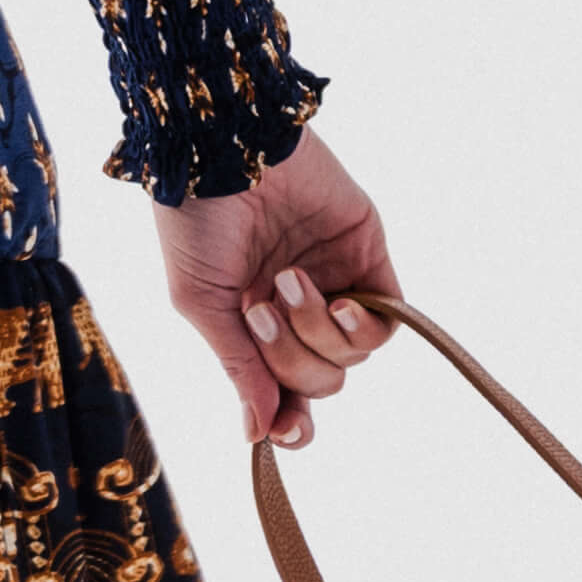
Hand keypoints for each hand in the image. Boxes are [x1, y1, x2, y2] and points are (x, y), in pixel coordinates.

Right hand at [153, 127, 400, 448]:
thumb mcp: (202, 304)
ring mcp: (333, 282)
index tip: (285, 434)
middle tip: (260, 310)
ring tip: (288, 282)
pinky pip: (386, 318)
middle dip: (290, 359)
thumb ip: (239, 367)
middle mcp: (295, 309)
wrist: (222, 147)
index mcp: (250, 325)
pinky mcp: (366, 254)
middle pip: (319, 380)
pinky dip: (365, 326)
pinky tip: (340, 306)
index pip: (283, 392)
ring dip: (317, 332)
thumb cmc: (195, 221)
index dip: (290, 421)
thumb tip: (259, 434)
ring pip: (350, 355)